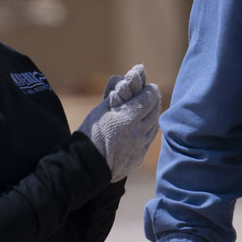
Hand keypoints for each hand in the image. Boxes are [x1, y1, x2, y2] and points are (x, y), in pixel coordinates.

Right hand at [77, 63, 161, 180]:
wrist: (86, 165)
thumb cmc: (91, 133)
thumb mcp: (101, 109)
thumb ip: (116, 93)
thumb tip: (125, 76)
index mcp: (128, 118)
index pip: (149, 98)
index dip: (149, 90)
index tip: (146, 87)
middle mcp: (138, 132)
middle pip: (155, 111)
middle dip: (152, 101)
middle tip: (147, 96)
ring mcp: (140, 146)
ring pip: (154, 125)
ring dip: (151, 116)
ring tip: (143, 111)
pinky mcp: (139, 157)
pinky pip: (149, 139)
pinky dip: (147, 130)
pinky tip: (140, 127)